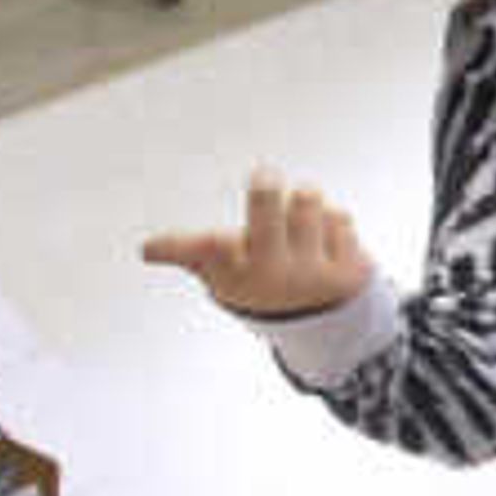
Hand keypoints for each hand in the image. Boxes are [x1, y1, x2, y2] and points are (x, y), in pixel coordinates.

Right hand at [141, 177, 369, 320]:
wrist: (320, 319)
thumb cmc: (259, 280)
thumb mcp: (221, 273)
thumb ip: (186, 253)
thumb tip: (146, 250)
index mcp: (234, 272)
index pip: (210, 249)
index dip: (192, 243)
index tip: (176, 245)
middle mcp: (273, 274)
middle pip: (266, 202)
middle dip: (264, 186)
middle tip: (263, 176)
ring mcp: (314, 273)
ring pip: (306, 200)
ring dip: (303, 199)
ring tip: (298, 216)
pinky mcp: (350, 269)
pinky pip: (340, 217)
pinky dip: (332, 220)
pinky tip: (325, 238)